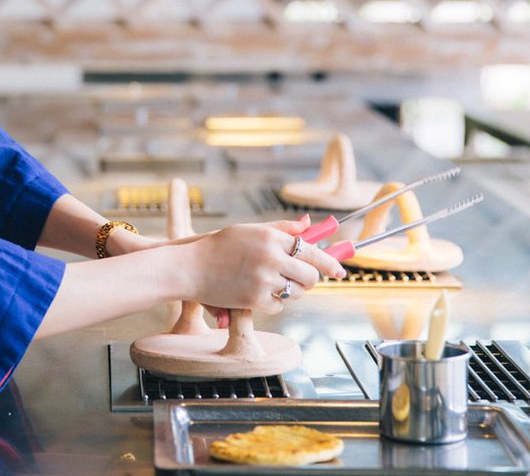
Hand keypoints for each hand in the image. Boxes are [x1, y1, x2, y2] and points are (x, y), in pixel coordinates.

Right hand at [186, 216, 345, 316]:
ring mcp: (265, 280)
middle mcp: (272, 257)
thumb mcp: (250, 231)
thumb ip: (281, 228)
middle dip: (311, 279)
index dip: (330, 262)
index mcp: (271, 236)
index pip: (312, 250)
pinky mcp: (256, 300)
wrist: (190, 267)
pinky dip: (272, 302)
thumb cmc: (218, 247)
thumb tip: (309, 223)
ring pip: (296, 292)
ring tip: (272, 282)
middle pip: (311, 275)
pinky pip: (279, 305)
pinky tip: (257, 292)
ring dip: (290, 290)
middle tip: (303, 279)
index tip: (339, 270)